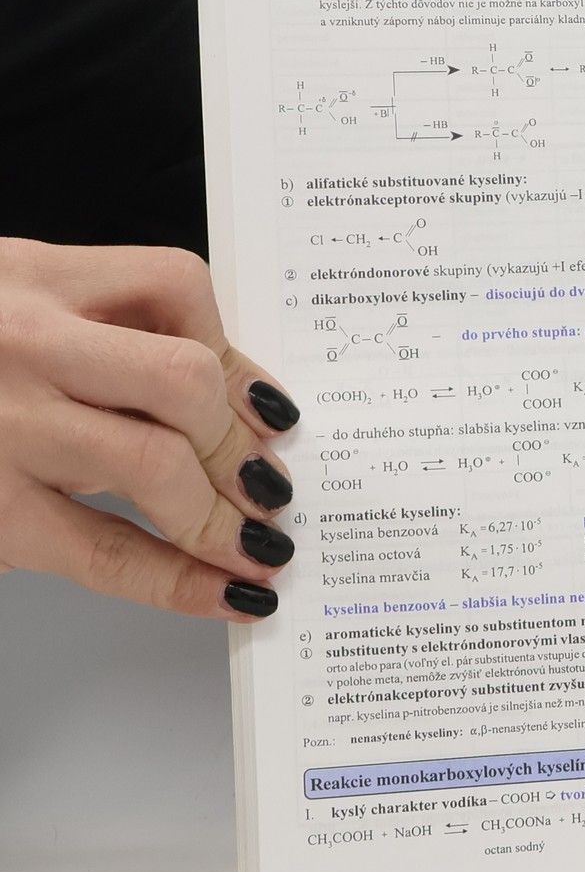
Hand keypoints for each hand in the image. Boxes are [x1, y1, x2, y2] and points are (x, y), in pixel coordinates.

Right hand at [0, 238, 299, 618]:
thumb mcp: (10, 297)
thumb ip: (106, 325)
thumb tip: (241, 400)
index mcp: (32, 276)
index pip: (174, 285)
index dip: (237, 353)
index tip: (269, 411)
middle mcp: (19, 342)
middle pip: (182, 379)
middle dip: (238, 443)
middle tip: (271, 486)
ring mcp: (1, 428)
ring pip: (154, 464)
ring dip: (226, 515)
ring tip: (259, 545)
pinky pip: (106, 552)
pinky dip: (181, 581)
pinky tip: (228, 595)